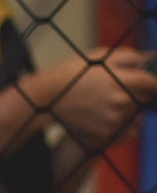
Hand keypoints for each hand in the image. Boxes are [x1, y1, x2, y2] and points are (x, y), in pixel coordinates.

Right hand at [41, 47, 156, 149]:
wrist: (48, 97)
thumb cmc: (74, 73)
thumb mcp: (102, 56)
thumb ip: (130, 57)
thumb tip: (150, 58)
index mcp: (124, 81)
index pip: (153, 83)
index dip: (153, 82)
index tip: (150, 82)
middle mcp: (122, 102)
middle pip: (146, 100)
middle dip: (140, 94)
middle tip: (122, 89)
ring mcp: (114, 120)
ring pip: (136, 116)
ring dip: (130, 110)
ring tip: (110, 103)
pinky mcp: (105, 135)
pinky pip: (128, 132)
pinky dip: (125, 126)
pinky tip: (111, 117)